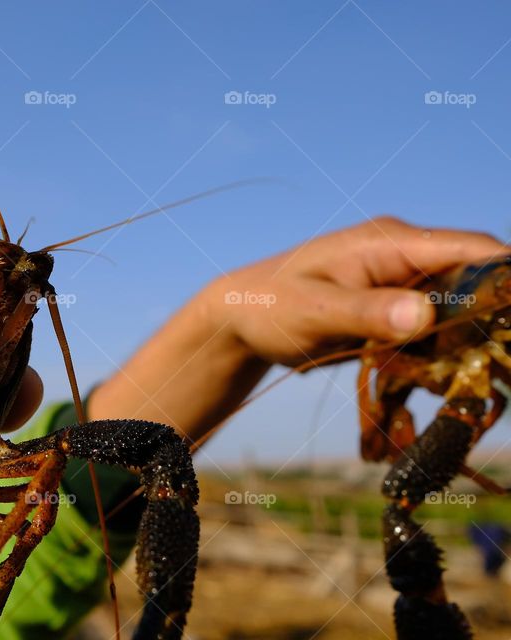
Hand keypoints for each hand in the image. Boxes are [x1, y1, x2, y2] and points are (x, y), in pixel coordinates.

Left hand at [89, 217, 505, 440]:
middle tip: (492, 365)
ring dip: (469, 343)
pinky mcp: (394, 312)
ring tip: (463, 379)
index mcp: (389, 243)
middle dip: (494, 319)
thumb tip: (425, 315)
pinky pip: (436, 332)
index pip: (473, 249)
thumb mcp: (314, 311)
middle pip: (477, 281)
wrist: (240, 318)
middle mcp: (404, 258)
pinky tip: (436, 382)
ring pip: (461, 310)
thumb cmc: (270, 305)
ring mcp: (401, 285)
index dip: (508, 279)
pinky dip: (442, 355)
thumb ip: (368, 313)